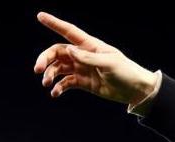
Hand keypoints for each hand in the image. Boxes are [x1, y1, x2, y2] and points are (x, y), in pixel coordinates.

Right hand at [33, 11, 157, 104]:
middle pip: (58, 52)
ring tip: (47, 83)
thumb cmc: (126, 72)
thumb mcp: (109, 63)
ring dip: (50, 74)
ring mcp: (83, 69)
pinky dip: (59, 87)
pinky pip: (66, 83)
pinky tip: (55, 93)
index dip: (55, 23)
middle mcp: (83, 55)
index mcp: (90, 46)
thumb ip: (88, 57)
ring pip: (59, 68)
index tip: (40, 16)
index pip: (69, 31)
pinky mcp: (84, 83)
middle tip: (38, 69)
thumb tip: (69, 50)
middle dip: (45, 59)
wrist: (136, 91)